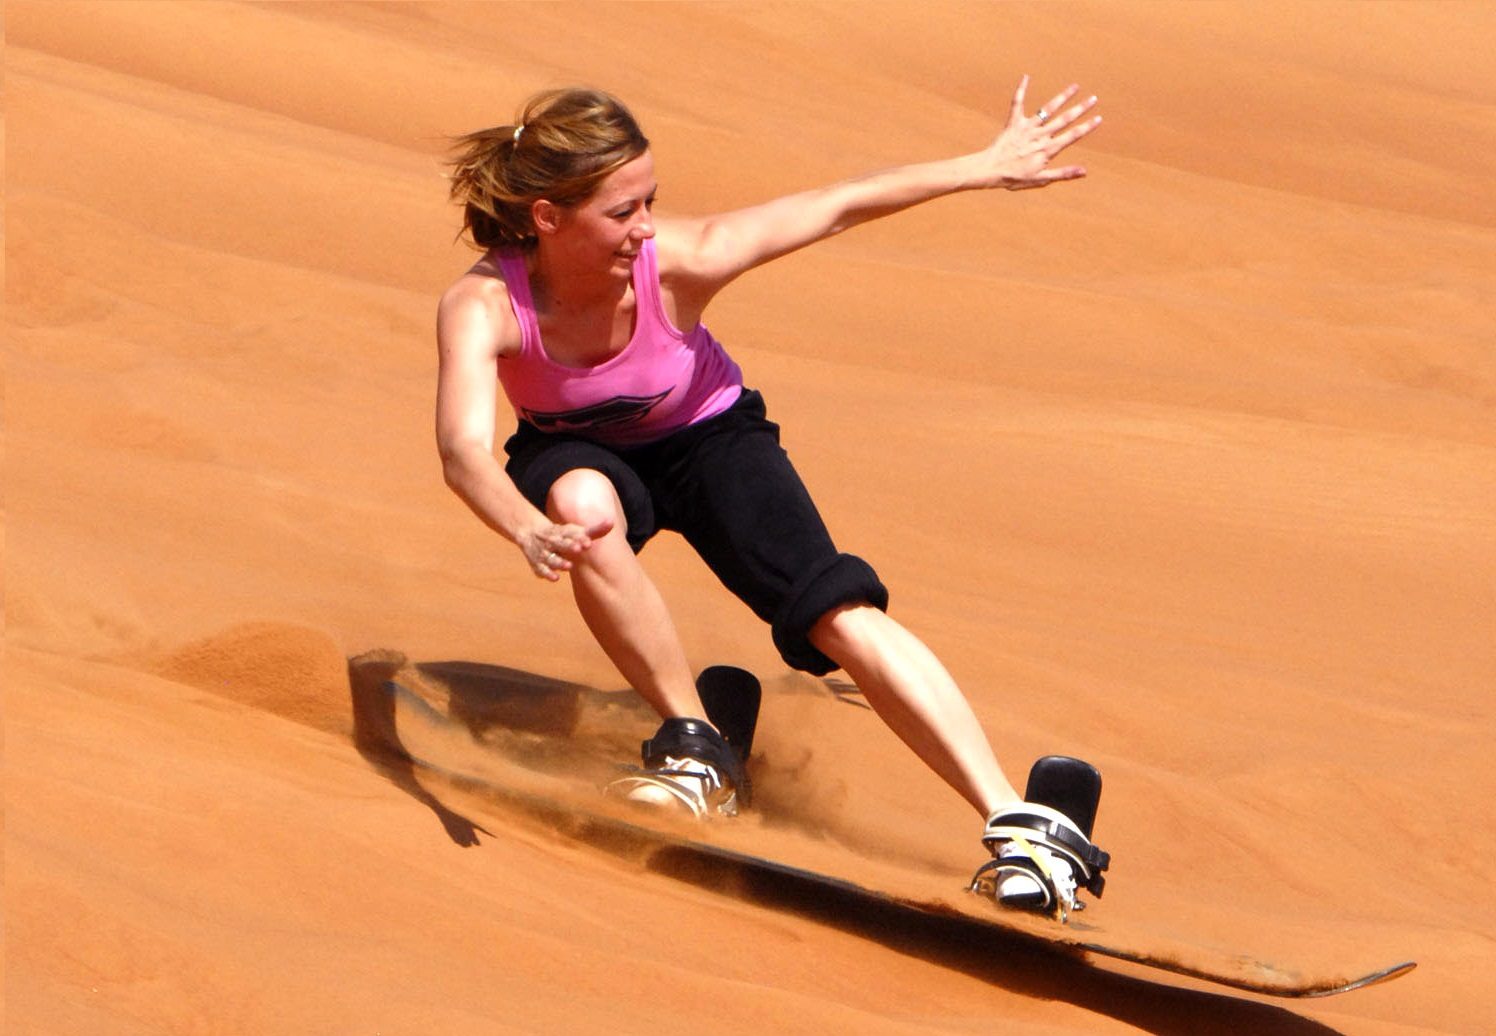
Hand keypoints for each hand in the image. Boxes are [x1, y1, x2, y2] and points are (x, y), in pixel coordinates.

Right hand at [518, 517, 612, 581]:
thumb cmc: (561, 534)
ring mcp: (544, 552)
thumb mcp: (575, 530)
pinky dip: (546, 573)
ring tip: (569, 566)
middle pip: (560, 544)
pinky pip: (540, 569)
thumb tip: (611, 522)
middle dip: (569, 546)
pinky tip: (555, 578)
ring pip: (550, 558)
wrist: (530, 532)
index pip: (570, 533)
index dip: (579, 538)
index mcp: (562, 532)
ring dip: (559, 562)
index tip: (588, 542)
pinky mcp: (537, 563)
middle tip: (578, 549)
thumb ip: (594, 530)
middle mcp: (552, 541)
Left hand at [971, 75, 1101, 190]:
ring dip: (1062, 97)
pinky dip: (1021, 90)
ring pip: (1048, 109)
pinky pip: (1017, 103)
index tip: (1099, 118)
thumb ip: (1063, 173)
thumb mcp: (1040, 180)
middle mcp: (1040, 135)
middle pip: (1064, 119)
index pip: (1072, 136)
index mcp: (1048, 149)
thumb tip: (1084, 171)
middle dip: (1080, 109)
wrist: (990, 170)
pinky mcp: (1014, 123)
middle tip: (1093, 98)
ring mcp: (1027, 127)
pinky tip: (1026, 76)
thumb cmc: (1014, 178)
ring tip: (1075, 86)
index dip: (1087, 127)